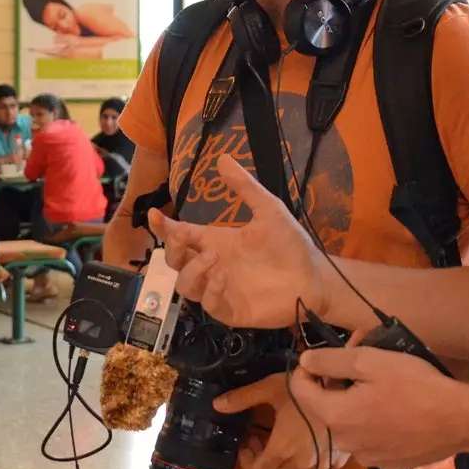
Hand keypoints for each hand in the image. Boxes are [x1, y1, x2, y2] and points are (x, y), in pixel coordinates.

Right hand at [147, 154, 327, 328]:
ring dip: (193, 270)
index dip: (163, 227)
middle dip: (173, 248)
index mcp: (215, 241)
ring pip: (185, 285)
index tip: (154, 214)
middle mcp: (211, 266)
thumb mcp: (268, 209)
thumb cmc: (289, 244)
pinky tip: (224, 276)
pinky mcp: (230, 310)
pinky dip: (211, 289)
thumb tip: (222, 157)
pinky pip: (208, 303)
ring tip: (215, 258)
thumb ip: (245, 187)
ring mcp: (219, 290)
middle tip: (185, 234)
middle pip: (175, 261)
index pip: (180, 235)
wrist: (314, 277)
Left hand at [214, 373, 349, 468]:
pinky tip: (306, 440)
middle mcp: (302, 464)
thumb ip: (243, 398)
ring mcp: (322, 465)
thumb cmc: (307, 385)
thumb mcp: (271, 388)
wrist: (350, 387)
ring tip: (282, 439)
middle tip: (262, 436)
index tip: (248, 441)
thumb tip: (217, 405)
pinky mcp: (339, 460)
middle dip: (264, 458)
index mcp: (283, 450)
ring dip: (284, 462)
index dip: (247, 458)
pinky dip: (305, 460)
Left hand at [289, 347, 468, 468]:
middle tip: (364, 358)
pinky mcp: (390, 465)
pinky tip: (398, 410)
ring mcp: (368, 458)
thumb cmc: (413, 385)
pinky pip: (373, 440)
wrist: (458, 420)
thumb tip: (305, 361)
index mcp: (335, 416)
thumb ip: (330, 361)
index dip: (307, 368)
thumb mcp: (369, 362)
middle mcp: (345, 443)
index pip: (300, 390)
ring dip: (359, 402)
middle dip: (339, 381)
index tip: (323, 355)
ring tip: (385, 383)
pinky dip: (377, 423)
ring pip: (352, 424)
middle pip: (328, 407)